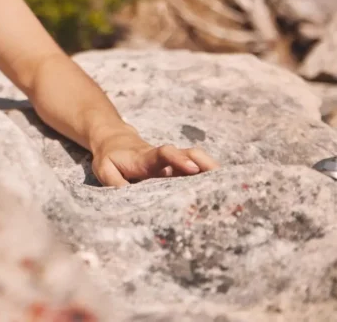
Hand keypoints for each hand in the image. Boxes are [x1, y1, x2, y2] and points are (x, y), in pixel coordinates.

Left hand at [90, 128, 219, 187]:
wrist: (115, 140)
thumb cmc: (110, 157)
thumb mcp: (104, 169)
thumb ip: (114, 181)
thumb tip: (128, 196)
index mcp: (146, 158)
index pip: (164, 154)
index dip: (178, 159)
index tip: (192, 168)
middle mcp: (165, 159)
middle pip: (189, 155)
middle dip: (206, 164)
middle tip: (222, 179)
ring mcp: (173, 163)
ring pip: (197, 161)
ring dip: (212, 171)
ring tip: (231, 188)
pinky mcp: (177, 169)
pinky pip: (196, 171)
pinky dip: (209, 178)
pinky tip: (223, 192)